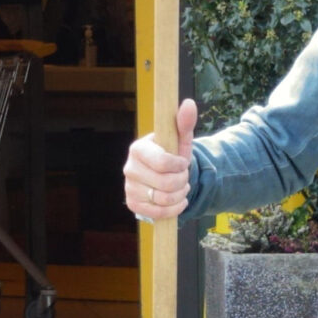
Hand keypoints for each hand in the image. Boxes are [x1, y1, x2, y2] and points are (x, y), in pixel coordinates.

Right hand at [125, 98, 197, 221]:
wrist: (164, 176)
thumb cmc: (171, 155)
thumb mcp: (179, 139)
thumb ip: (184, 122)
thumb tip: (188, 103)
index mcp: (138, 148)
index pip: (163, 163)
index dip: (179, 166)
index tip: (183, 163)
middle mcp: (129, 168)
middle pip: (166, 184)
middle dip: (182, 182)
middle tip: (183, 177)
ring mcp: (129, 187)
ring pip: (164, 200)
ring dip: (180, 195)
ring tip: (181, 188)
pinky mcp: (133, 204)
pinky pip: (158, 213)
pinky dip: (174, 209)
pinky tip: (177, 200)